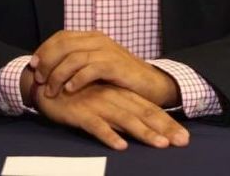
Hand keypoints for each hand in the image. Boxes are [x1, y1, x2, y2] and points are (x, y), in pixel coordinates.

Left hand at [30, 30, 179, 106]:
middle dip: (47, 62)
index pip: (61, 36)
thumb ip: (76, 62)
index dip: (44, 49)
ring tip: (50, 90)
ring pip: (74, 57)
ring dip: (58, 74)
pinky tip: (70, 90)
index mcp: (92, 37)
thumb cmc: (119, 78)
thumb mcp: (96, 65)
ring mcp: (107, 51)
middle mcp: (98, 40)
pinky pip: (90, 69)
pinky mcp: (115, 66)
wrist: (150, 83)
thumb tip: (47, 68)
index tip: (32, 65)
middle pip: (64, 45)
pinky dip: (77, 79)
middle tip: (38, 79)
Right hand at [34, 82, 189, 150]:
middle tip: (182, 141)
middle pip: (142, 113)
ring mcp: (96, 103)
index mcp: (119, 93)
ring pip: (124, 118)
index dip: (167, 122)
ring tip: (160, 144)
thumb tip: (137, 127)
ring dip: (143, 132)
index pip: (148, 108)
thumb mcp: (100, 99)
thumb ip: (118, 108)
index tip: (184, 137)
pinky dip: (108, 135)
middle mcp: (112, 96)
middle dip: (164, 128)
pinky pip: (95, 125)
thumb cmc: (75, 94)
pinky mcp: (80, 112)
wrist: (44, 83)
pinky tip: (120, 146)